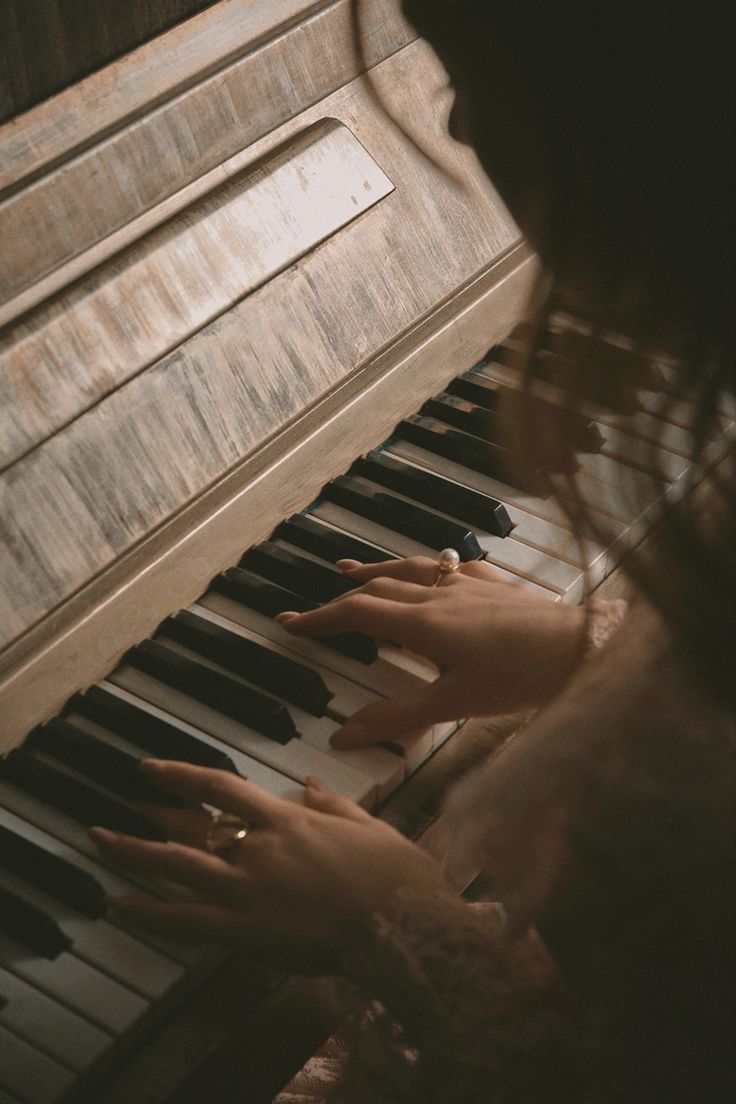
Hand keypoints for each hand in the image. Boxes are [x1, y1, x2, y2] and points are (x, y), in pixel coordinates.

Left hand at [90, 760, 452, 971]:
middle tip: (108, 814)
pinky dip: (147, 912)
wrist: (409, 925)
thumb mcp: (368, 826)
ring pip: (176, 866)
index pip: (220, 787)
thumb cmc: (396, 876)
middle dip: (145, 818)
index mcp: (287, 820)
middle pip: (187, 827)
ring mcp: (250, 889)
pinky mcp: (248, 931)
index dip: (180, 775)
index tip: (150, 769)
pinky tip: (118, 905)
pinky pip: (185, 921)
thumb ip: (332, 804)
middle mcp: (260, 848)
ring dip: (132, 854)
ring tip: (101, 845)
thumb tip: (310, 784)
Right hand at [277, 557, 585, 747]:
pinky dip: (430, 568)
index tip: (289, 623)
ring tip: (351, 569)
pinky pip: (452, 568)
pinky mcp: (497, 585)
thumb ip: (397, 718)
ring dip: (376, 569)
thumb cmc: (523, 677)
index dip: (319, 618)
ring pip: (411, 568)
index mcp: (424, 623)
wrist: (585, 648)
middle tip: (310, 604)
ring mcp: (471, 585)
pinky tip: (437, 571)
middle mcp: (441, 595)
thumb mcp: (455, 704)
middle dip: (338, 595)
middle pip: (377, 587)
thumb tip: (342, 734)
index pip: (357, 613)